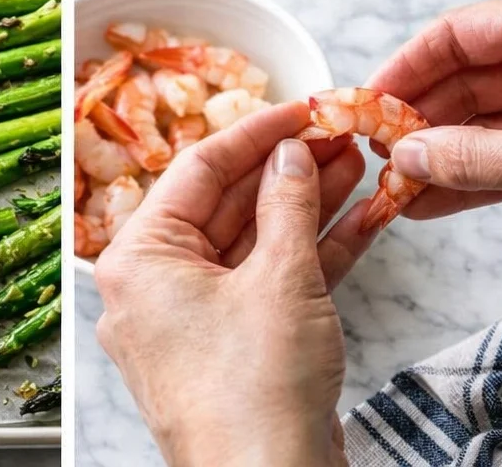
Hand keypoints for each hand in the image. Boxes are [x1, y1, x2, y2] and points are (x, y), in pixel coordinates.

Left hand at [94, 101, 377, 466]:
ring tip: (357, 163)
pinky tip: (362, 219)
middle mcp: (156, 288)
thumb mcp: (280, 278)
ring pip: (255, 245)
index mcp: (139, 259)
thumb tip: (292, 153)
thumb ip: (288, 203)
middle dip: (288, 170)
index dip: (256, 132)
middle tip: (337, 134)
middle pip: (227, 205)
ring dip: (307, 206)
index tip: (300, 107)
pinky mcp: (235, 352)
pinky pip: (269, 286)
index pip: (199, 170)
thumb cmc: (256, 395)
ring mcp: (195, 323)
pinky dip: (312, 255)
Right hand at [369, 0, 501, 218]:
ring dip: (441, 159)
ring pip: (485, 125)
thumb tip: (407, 159)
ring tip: (397, 186)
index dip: (408, 67)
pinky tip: (432, 201)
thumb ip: (480, 157)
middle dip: (420, 122)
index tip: (370, 101)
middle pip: (466, 80)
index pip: (459, 34)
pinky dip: (473, 180)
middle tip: (378, 153)